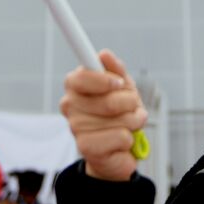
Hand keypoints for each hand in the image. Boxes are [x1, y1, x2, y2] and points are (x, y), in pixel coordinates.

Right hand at [60, 49, 147, 181]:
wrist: (114, 148)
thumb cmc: (118, 112)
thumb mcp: (122, 86)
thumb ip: (116, 69)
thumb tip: (104, 54)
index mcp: (75, 84)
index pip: (83, 77)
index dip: (106, 80)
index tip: (120, 83)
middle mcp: (70, 106)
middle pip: (110, 102)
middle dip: (131, 104)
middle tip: (132, 107)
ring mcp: (76, 129)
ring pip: (121, 121)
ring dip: (133, 122)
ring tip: (126, 125)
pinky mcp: (87, 149)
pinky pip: (122, 138)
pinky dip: (130, 140)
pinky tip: (120, 143)